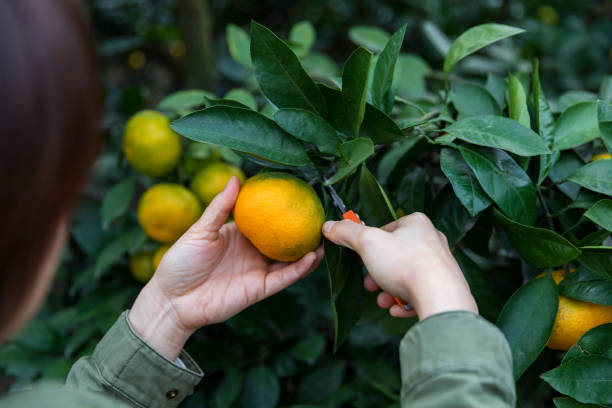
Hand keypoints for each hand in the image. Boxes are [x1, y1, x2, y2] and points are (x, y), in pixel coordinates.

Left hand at [129, 177, 323, 359]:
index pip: (266, 218)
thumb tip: (235, 177)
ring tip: (327, 235)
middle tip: (323, 213)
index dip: (282, 208)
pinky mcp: (260, 288)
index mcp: (240, 234)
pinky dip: (300, 268)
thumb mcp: (200, 229)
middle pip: (284, 238)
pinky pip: (284, 277)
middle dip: (303, 228)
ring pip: (290, 259)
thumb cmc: (181, 261)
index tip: (301, 193)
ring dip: (309, 249)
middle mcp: (253, 251)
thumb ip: (220, 206)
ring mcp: (258, 270)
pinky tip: (313, 256)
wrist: (173, 300)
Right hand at [322, 213, 476, 320]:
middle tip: (368, 284)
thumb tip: (330, 225)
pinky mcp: (446, 288)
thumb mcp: (367, 243)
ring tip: (383, 301)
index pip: (386, 229)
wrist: (440, 297)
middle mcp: (433, 241)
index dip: (369, 244)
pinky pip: (420, 293)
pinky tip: (397, 309)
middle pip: (395, 255)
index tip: (360, 257)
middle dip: (377, 272)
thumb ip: (347, 233)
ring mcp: (441, 265)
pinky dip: (405, 302)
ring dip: (389, 289)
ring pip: (406, 276)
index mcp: (417, 223)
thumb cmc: (405, 264)